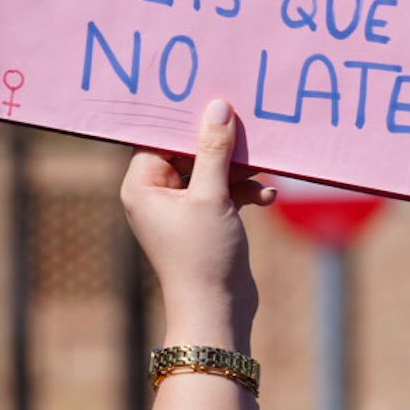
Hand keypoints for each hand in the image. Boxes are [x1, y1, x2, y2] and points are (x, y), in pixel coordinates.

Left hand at [121, 99, 275, 350]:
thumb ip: (214, 150)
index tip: (213, 97)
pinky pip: (225, 191)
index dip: (186, 118)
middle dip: (221, 144)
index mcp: (142, 185)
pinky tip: (267, 197)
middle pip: (190, 150)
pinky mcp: (206, 220)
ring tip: (264, 169)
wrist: (218, 312)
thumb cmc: (203, 256)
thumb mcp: (211, 197)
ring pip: (212, 170)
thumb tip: (217, 107)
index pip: (160, 137)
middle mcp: (157, 194)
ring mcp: (183, 208)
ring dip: (239, 170)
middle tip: (248, 126)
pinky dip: (245, 191)